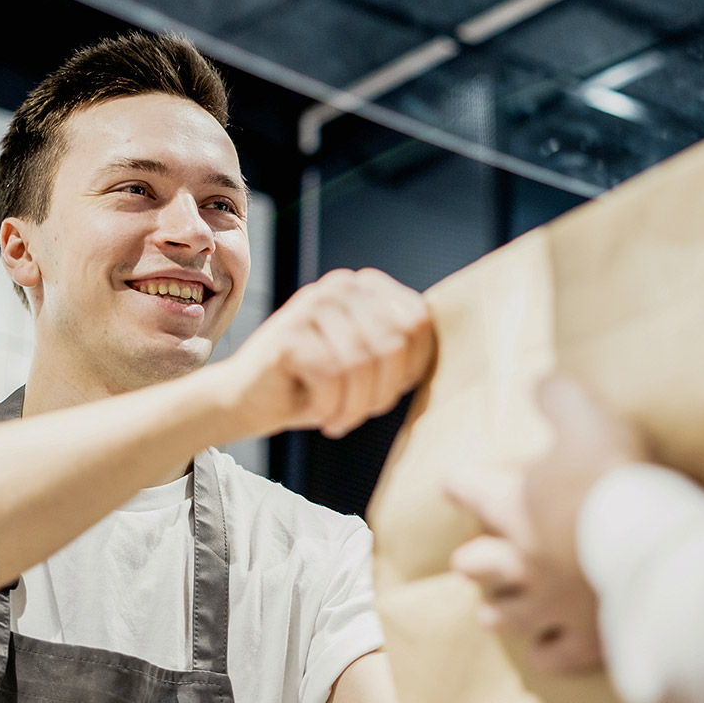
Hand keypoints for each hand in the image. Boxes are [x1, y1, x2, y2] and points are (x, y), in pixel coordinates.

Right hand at [222, 268, 433, 438]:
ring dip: (356, 405)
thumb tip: (460, 355)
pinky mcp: (288, 333)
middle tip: (359, 412)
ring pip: (361, 364)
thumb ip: (400, 348)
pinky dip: (330, 407)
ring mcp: (311, 304)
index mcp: (365, 286)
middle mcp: (340, 285)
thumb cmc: (311, 386)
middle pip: (393, 344)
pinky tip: (320, 414)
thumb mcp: (365, 362)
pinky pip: (331, 377)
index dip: (410, 370)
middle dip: (382, 391)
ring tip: (340, 417)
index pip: (418, 324)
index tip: (386, 393)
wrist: (243, 399)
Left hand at [447, 374, 645, 672]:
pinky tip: (546, 653)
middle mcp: (522, 561)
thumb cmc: (615, 476)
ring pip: (508, 616)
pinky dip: (548, 653)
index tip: (451, 484)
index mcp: (515, 507)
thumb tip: (541, 381)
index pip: (473, 491)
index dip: (462, 485)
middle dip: (474, 560)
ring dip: (498, 612)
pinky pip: (555, 656)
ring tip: (489, 615)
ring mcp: (552, 605)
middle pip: (480, 564)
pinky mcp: (586, 639)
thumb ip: (558, 397)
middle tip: (468, 560)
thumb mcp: (585, 415)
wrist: (656, 546)